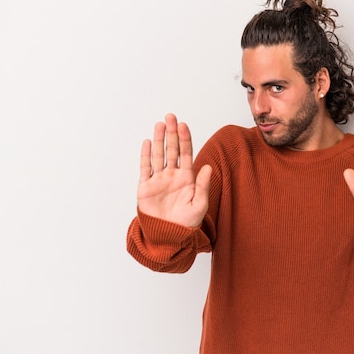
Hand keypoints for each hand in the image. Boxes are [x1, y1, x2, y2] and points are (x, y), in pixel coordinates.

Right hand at [137, 113, 211, 227]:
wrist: (168, 236)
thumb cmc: (186, 223)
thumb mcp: (199, 205)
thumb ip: (203, 186)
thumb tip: (207, 167)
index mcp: (187, 178)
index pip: (186, 154)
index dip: (185, 139)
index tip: (183, 125)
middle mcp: (172, 176)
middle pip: (172, 150)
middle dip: (171, 133)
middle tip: (170, 117)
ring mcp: (158, 180)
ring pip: (159, 155)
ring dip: (159, 140)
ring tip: (160, 125)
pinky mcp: (146, 187)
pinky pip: (145, 168)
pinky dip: (146, 155)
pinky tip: (148, 143)